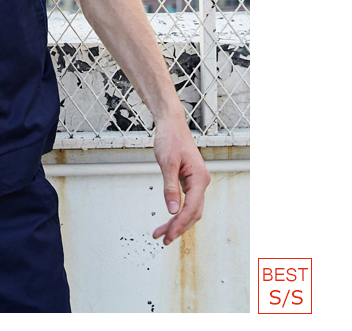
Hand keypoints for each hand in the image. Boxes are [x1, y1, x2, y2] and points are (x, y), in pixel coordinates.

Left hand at [152, 117, 210, 245]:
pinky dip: (178, 212)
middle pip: (193, 213)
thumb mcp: (167, 162)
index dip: (180, 224)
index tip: (168, 235)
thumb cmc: (170, 139)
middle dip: (178, 228)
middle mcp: (201, 182)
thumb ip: (170, 187)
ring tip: (161, 234)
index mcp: (200, 178)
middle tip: (162, 239)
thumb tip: (173, 211)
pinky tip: (169, 220)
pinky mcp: (190, 181)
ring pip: (190, 210)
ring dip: (178, 223)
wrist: (171, 124)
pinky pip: (187, 202)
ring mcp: (197, 182)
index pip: (192, 208)